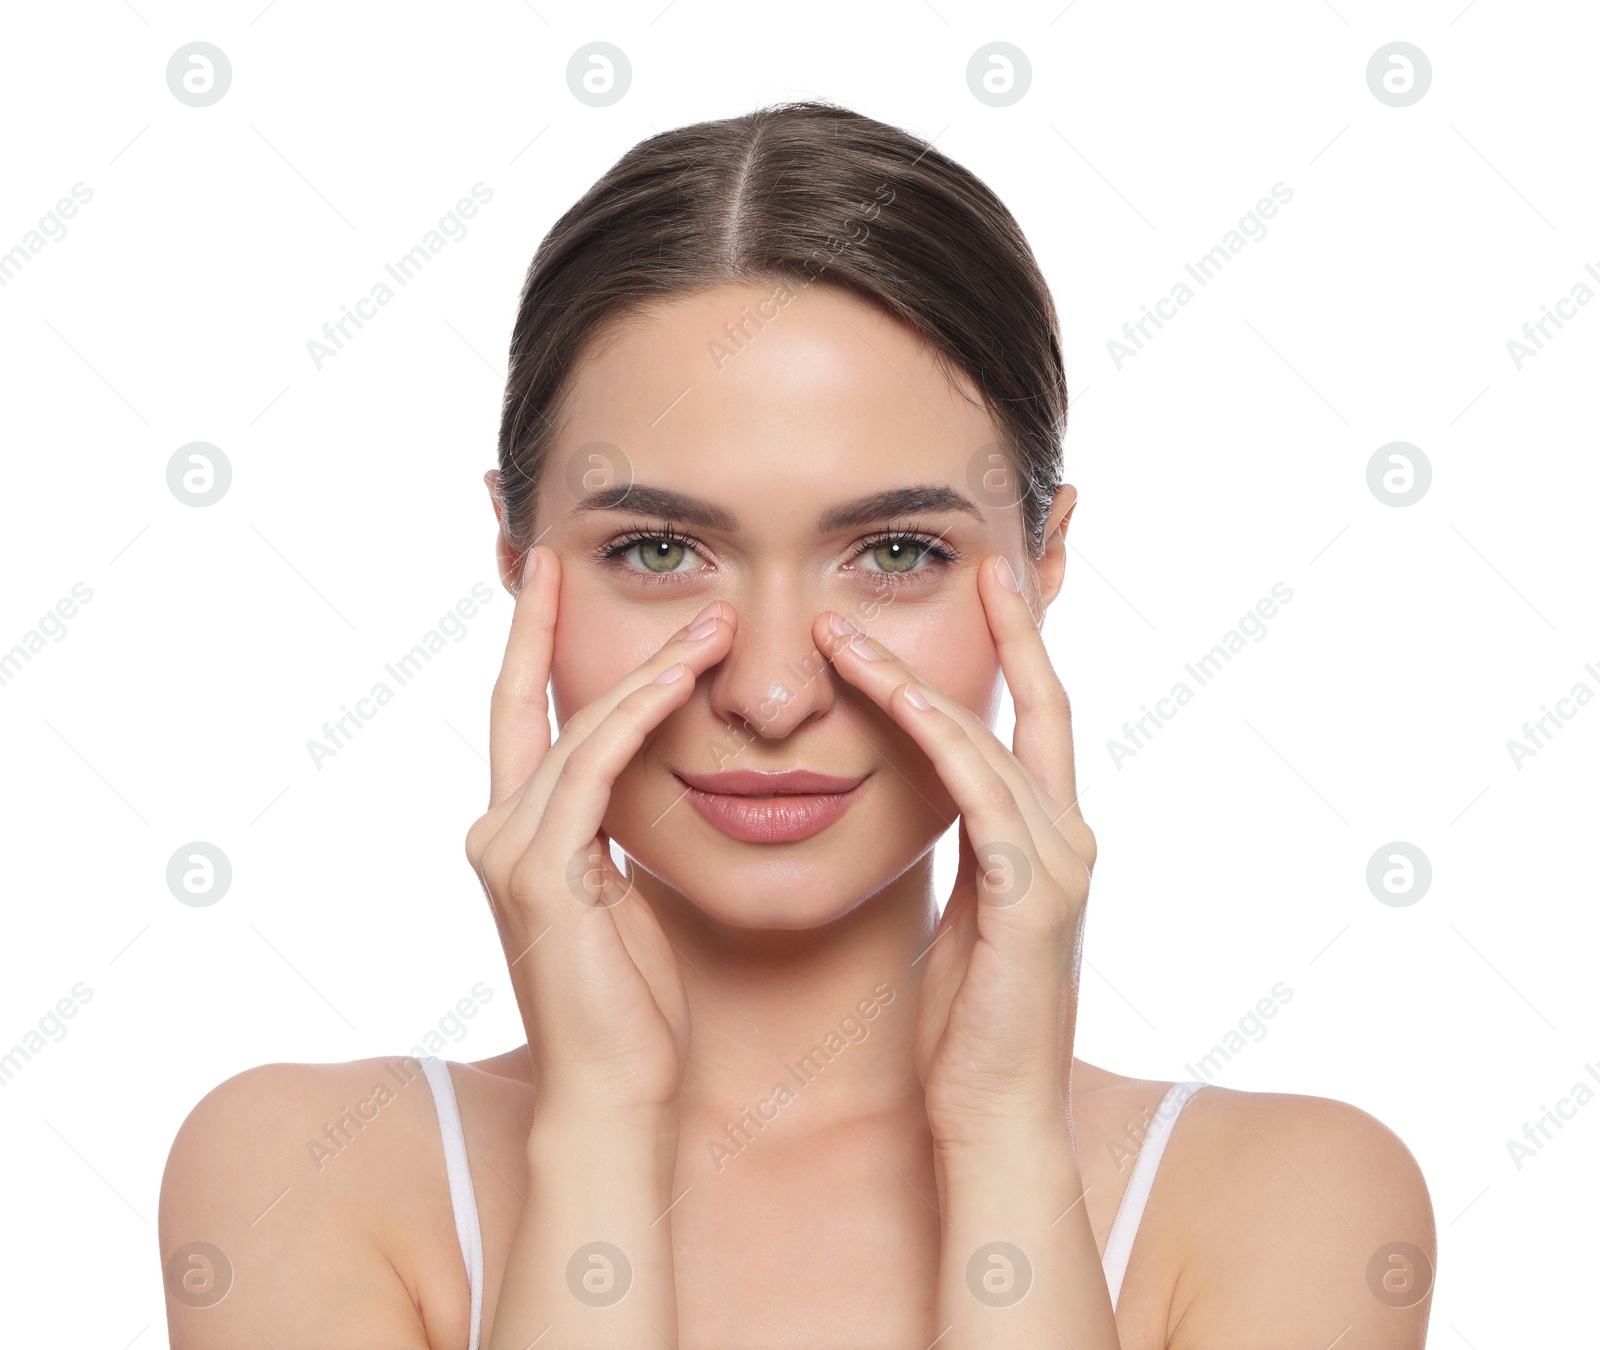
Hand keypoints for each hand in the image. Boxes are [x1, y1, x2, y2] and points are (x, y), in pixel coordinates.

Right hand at [464, 545, 737, 1119]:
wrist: (616, 1090)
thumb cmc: (632, 1003)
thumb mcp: (621, 892)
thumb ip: (611, 830)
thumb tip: (641, 776)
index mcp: (517, 833)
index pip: (522, 713)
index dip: (531, 639)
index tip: (549, 573)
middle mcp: (497, 830)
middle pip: (533, 702)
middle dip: (561, 625)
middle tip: (587, 555)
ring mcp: (510, 850)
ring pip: (578, 729)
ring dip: (647, 670)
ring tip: (710, 622)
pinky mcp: (541, 873)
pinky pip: (594, 771)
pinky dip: (639, 719)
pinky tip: (680, 679)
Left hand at [815, 554, 1095, 1149]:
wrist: (995, 1121)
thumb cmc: (967, 1027)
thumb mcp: (965, 914)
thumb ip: (965, 848)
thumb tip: (930, 796)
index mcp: (1046, 839)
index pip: (1033, 719)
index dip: (1018, 647)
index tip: (989, 581)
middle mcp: (1068, 837)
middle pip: (1040, 703)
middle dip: (1011, 627)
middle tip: (978, 556)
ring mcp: (1060, 864)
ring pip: (992, 738)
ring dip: (917, 679)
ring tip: (850, 631)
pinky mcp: (1033, 898)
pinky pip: (979, 794)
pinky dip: (935, 739)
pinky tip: (891, 698)